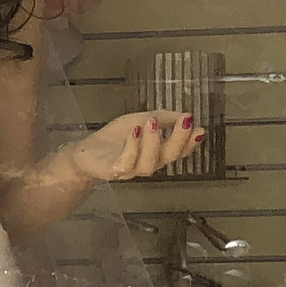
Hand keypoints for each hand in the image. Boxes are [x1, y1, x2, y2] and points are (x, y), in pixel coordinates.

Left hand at [67, 111, 206, 182]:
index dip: (190, 142)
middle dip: (179, 139)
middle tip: (185, 121)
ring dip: (153, 141)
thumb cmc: (114, 139)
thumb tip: (186, 116)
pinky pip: (126, 163)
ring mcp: (130, 169)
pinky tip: (135, 131)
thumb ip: (163, 118)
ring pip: (148, 163)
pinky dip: (132, 148)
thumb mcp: (141, 120)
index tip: (200, 129)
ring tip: (151, 121)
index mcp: (156, 153)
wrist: (85, 152)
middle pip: (168, 157)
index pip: (178, 151)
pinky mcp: (112, 170)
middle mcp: (146, 164)